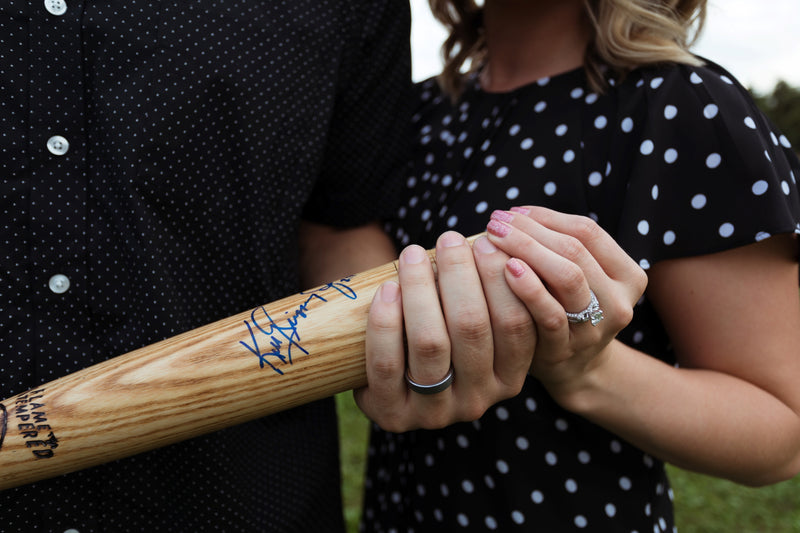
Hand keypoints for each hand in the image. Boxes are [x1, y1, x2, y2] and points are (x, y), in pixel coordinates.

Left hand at [354, 231, 534, 431]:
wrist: (386, 380)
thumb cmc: (436, 333)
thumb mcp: (471, 322)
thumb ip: (486, 292)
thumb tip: (491, 238)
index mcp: (508, 378)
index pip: (516, 324)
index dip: (501, 278)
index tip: (485, 241)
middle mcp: (478, 400)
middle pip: (472, 326)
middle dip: (460, 273)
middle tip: (449, 238)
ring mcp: (436, 412)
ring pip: (430, 341)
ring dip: (420, 288)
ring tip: (413, 254)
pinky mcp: (394, 415)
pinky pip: (388, 363)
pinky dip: (386, 321)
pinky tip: (387, 289)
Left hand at [485, 206, 646, 403]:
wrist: (570, 369)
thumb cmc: (563, 309)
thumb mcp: (574, 278)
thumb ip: (556, 247)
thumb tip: (513, 214)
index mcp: (628, 275)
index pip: (587, 231)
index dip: (546, 216)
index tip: (513, 211)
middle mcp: (618, 301)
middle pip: (575, 250)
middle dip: (530, 230)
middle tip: (495, 221)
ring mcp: (596, 328)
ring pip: (568, 276)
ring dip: (527, 250)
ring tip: (494, 238)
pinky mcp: (567, 349)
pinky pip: (549, 314)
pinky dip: (527, 287)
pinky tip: (505, 269)